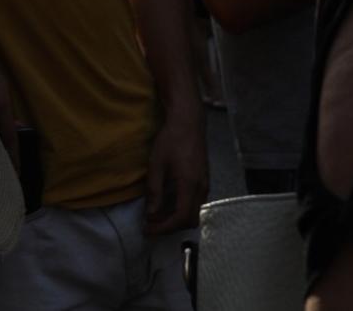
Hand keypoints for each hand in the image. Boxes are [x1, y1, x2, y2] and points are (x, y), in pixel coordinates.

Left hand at [144, 108, 207, 234]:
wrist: (188, 122)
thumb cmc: (170, 140)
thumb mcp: (156, 165)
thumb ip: (155, 191)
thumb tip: (151, 215)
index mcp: (190, 185)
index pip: (181, 218)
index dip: (164, 228)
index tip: (148, 229)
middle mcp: (202, 188)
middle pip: (190, 220)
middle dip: (170, 226)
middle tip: (150, 225)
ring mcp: (205, 184)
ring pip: (194, 212)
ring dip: (176, 218)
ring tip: (156, 215)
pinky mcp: (204, 180)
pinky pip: (195, 203)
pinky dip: (181, 209)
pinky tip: (167, 203)